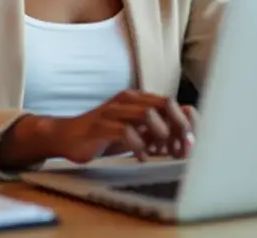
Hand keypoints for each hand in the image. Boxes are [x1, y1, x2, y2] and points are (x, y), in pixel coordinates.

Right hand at [0, 91, 193, 168]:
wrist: (67, 137)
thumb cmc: (105, 135)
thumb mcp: (135, 132)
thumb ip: (157, 131)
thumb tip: (187, 138)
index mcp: (137, 98)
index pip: (170, 102)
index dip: (183, 122)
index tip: (189, 143)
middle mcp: (127, 100)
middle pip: (164, 105)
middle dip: (177, 127)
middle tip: (180, 149)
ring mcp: (113, 111)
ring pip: (147, 114)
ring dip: (160, 135)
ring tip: (161, 153)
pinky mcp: (100, 126)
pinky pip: (126, 132)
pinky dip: (139, 146)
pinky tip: (142, 158)